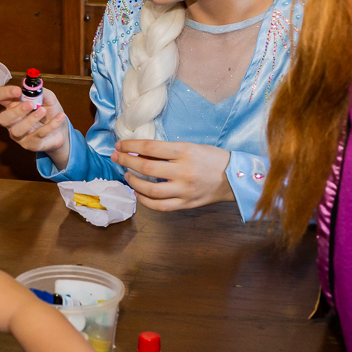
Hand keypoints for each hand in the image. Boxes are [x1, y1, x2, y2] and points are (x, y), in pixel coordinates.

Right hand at [0, 86, 68, 163]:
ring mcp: (19, 135)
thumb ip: (41, 92)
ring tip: (43, 111)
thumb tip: (36, 86)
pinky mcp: (30, 144)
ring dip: (30, 120)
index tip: (18, 90)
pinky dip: (50, 125)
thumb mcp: (48, 98)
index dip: (5, 93)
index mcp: (12, 105)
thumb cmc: (49, 112)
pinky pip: (37, 136)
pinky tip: (59, 117)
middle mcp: (12, 121)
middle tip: (29, 104)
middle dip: (15, 111)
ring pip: (17, 130)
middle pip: (3, 118)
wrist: (61, 130)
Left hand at [112, 140, 233, 210]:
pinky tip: (138, 193)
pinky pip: (161, 206)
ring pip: (151, 190)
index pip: (150, 147)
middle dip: (126, 162)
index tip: (119, 145)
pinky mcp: (186, 204)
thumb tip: (138, 152)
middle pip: (147, 168)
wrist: (235, 177)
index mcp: (185, 152)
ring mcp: (185, 190)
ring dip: (134, 183)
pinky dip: (145, 201)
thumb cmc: (211, 158)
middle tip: (116, 158)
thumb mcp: (190, 146)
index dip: (130, 146)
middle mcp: (184, 171)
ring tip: (127, 176)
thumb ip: (166, 151)